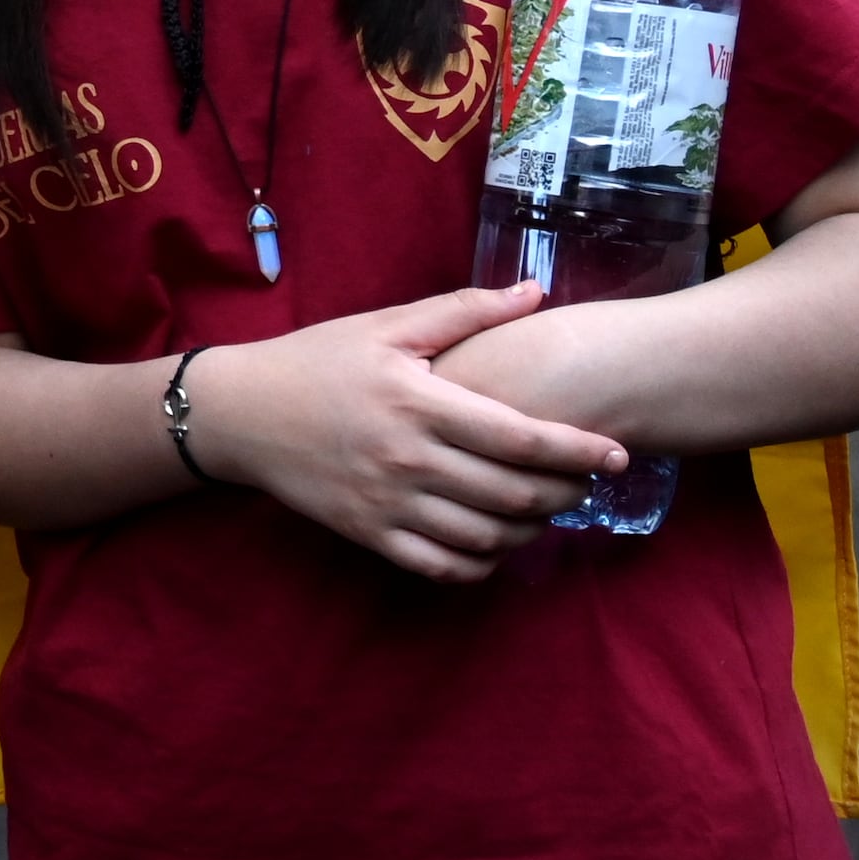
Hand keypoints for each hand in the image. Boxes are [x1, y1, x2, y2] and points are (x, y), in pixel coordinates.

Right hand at [181, 283, 620, 579]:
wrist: (241, 414)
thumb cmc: (319, 360)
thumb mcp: (387, 325)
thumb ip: (464, 311)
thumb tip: (535, 293)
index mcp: (419, 402)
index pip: (519, 438)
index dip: (578, 450)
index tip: (617, 455)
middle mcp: (407, 460)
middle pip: (514, 495)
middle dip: (566, 493)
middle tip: (588, 482)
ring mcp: (387, 504)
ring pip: (485, 537)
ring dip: (531, 530)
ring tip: (547, 510)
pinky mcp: (369, 534)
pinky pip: (441, 567)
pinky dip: (481, 564)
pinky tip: (496, 543)